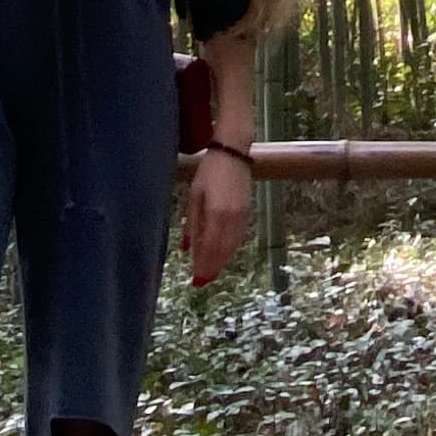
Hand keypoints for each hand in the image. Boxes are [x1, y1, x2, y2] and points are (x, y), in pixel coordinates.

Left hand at [186, 138, 254, 289]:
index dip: (203, 265)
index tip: (196, 280)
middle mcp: (232, 218)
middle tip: (202, 282)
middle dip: (212, 267)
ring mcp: (243, 215)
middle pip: (223, 250)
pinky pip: (239, 237)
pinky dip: (230, 249)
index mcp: (217, 213)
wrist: (233, 153)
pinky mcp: (248, 212)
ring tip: (211, 273)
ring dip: (222, 261)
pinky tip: (223, 255)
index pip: (210, 247)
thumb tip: (188, 249)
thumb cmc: (208, 171)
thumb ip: (193, 223)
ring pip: (232, 246)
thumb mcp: (195, 196)